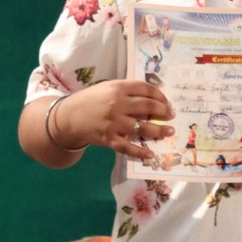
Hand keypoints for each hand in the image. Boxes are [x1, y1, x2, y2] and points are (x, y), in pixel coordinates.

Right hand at [51, 80, 173, 160]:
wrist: (70, 116)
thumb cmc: (93, 100)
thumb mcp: (109, 88)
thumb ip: (129, 91)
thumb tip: (155, 99)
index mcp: (118, 88)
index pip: (145, 89)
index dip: (160, 96)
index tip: (167, 102)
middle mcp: (116, 104)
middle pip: (147, 107)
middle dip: (163, 111)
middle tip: (171, 115)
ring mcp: (112, 123)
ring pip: (141, 127)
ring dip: (158, 131)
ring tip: (169, 131)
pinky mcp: (108, 138)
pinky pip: (127, 147)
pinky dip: (140, 152)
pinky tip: (151, 154)